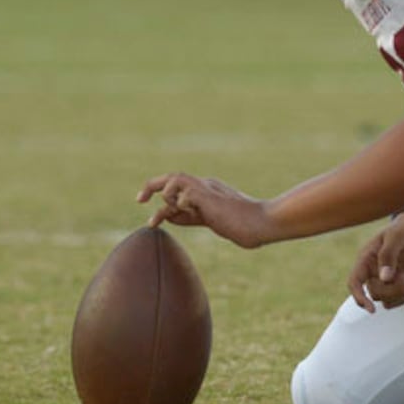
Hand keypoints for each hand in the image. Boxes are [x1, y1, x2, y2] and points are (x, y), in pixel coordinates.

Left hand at [136, 172, 270, 248]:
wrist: (263, 222)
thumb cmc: (244, 226)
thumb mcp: (211, 221)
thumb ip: (190, 217)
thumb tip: (168, 217)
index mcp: (206, 190)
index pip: (178, 187)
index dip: (162, 197)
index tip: (150, 210)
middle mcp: (205, 185)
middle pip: (172, 177)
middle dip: (152, 186)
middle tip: (139, 199)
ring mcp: (207, 188)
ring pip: (174, 179)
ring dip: (167, 196)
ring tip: (175, 211)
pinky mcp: (208, 196)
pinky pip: (183, 192)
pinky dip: (178, 203)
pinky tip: (185, 212)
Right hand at [346, 211, 403, 312]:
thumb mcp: (396, 237)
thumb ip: (388, 255)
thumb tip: (384, 278)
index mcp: (366, 258)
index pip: (354, 281)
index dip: (359, 297)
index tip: (371, 309)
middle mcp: (372, 270)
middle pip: (375, 293)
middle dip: (393, 289)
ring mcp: (383, 278)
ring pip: (386, 299)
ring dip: (400, 291)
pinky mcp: (394, 283)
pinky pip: (396, 299)